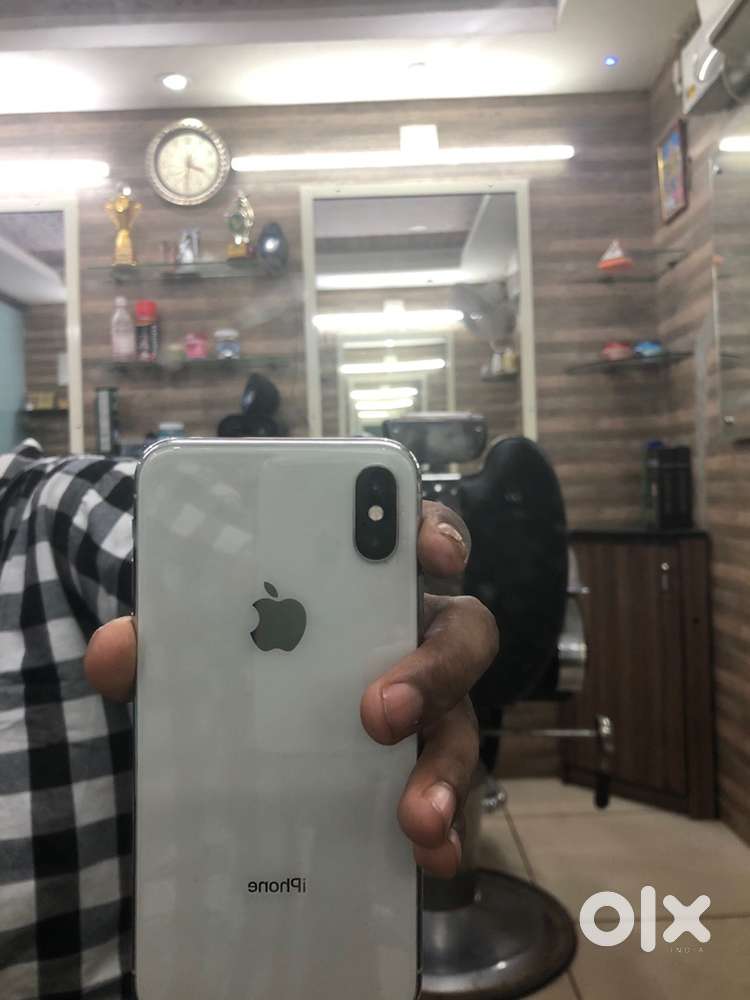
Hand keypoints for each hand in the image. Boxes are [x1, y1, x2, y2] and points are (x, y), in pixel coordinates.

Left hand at [85, 501, 498, 878]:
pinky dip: (442, 828)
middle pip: (461, 633)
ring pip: (461, 725)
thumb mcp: (198, 646)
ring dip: (443, 771)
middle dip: (432, 669)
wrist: (241, 740)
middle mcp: (408, 638)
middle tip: (379, 712)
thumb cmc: (238, 661)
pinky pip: (446, 796)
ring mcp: (425, 709)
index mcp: (365, 585)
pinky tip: (426, 856)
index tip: (432, 552)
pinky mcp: (418, 771)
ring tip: (413, 817)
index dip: (436, 533)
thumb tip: (117, 652)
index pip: (417, 536)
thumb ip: (162, 640)